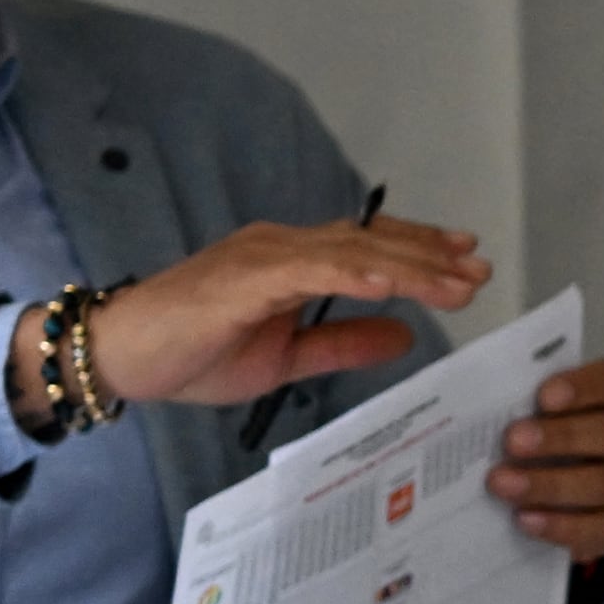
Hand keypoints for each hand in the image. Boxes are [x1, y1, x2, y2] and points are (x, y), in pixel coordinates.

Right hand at [68, 212, 485, 405]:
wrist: (122, 359)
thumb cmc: (194, 354)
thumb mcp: (288, 358)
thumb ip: (343, 343)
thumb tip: (403, 336)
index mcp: (293, 262)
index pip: (369, 247)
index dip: (420, 249)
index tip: (467, 258)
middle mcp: (282, 248)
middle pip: (371, 244)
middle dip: (430, 256)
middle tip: (481, 268)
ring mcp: (262, 258)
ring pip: (350, 253)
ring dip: (407, 265)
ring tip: (456, 280)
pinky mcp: (242, 279)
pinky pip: (306, 271)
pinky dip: (351, 274)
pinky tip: (390, 284)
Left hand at [489, 357, 603, 559]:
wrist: (531, 504)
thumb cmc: (520, 448)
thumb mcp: (508, 416)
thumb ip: (495, 399)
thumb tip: (438, 370)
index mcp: (600, 403)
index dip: (584, 387)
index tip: (544, 396)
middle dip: (562, 437)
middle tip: (513, 442)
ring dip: (550, 483)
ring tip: (502, 484)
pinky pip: (599, 528)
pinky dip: (562, 525)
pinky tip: (525, 520)